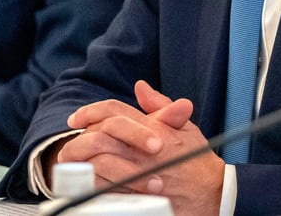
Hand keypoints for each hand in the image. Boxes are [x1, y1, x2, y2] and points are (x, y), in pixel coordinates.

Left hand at [58, 80, 223, 214]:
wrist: (211, 193)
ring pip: (97, 162)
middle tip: (69, 143)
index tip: (75, 119)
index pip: (113, 111)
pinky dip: (91, 182)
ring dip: (81, 161)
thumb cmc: (198, 160)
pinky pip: (104, 187)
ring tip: (71, 162)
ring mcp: (138, 173)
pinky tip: (85, 181)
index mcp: (152, 128)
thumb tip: (140, 87)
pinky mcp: (135, 195)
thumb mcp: (184, 127)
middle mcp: (142, 149)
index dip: (90, 111)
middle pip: (99, 135)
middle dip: (78, 138)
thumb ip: (160, 105)